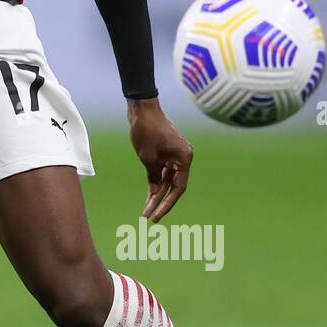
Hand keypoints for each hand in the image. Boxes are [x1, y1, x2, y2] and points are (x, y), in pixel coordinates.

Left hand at [128, 97, 193, 221]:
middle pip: (173, 186)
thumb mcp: (148, 158)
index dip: (167, 204)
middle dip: (161, 202)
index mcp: (184, 159)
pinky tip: (149, 197)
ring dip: (156, 195)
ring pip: (166, 181)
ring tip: (146, 211)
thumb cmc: (147, 130)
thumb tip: (155, 190)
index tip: (157, 216)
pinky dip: (155, 183)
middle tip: (149, 218)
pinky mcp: (165, 153)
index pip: (178, 188)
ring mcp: (174, 156)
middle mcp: (182, 159)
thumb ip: (154, 176)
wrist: (142, 108)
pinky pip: (161, 173)